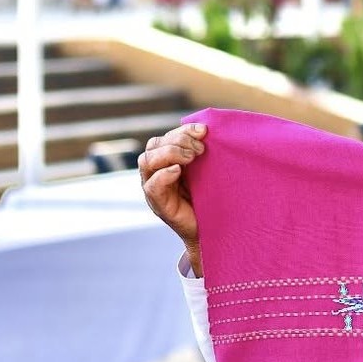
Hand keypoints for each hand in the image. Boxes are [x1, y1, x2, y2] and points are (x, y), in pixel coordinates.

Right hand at [139, 123, 206, 276]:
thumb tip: (208, 129)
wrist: (215, 232)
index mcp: (167, 163)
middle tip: (200, 149)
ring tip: (191, 157)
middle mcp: (157, 173)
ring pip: (147, 161)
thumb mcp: (208, 172)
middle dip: (178, 141)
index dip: (183, 131)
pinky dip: (163, 175)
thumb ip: (202, 153)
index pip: (165, 138)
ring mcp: (155, 189)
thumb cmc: (213, 200)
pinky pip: (152, 186)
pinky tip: (177, 170)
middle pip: (154, 146)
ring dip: (169, 154)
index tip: (204, 131)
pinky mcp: (159, 205)